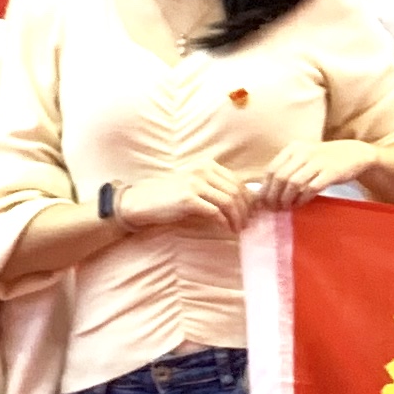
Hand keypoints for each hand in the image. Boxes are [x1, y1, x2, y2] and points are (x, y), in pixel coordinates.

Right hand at [114, 168, 247, 236]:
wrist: (141, 201)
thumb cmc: (169, 196)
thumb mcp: (194, 185)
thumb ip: (215, 188)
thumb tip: (242, 202)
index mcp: (207, 165)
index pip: (237, 181)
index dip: (248, 198)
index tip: (251, 213)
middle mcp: (203, 170)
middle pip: (236, 191)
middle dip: (246, 210)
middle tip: (247, 224)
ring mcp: (195, 184)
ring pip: (229, 201)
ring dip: (237, 218)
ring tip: (238, 229)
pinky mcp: (188, 199)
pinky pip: (215, 211)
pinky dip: (224, 221)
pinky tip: (226, 229)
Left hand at [244, 141, 363, 210]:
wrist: (355, 154)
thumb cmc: (325, 158)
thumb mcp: (304, 156)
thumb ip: (287, 168)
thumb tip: (267, 190)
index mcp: (294, 148)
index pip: (271, 169)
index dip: (265, 187)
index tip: (263, 201)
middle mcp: (304, 152)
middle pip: (280, 177)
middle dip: (273, 196)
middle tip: (273, 208)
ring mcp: (318, 162)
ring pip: (293, 183)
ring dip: (286, 199)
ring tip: (285, 207)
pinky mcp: (330, 172)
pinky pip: (311, 188)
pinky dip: (302, 199)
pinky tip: (300, 204)